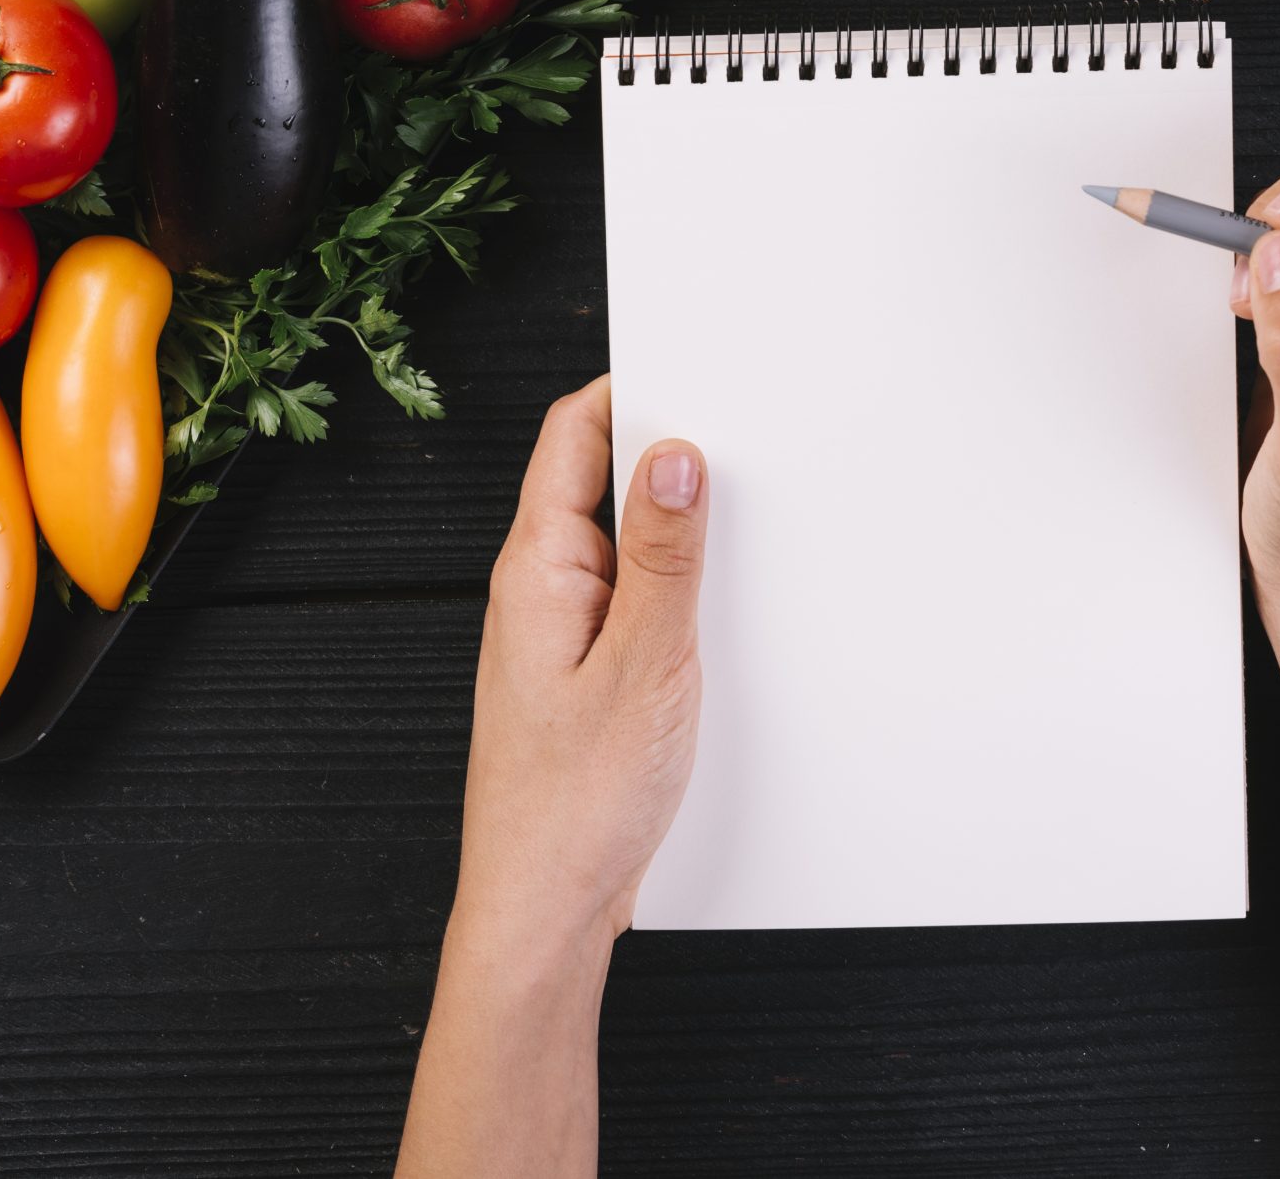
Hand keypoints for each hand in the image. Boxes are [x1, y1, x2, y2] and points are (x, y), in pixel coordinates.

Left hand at [453, 376, 707, 954]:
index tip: (699, 367)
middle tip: (743, 439)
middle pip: (599, 479)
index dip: (632, 388)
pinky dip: (674, 587)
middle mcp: (538, 588)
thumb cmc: (576, 805)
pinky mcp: (583, 674)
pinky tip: (718, 609)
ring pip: (622, 544)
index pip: (573, 433)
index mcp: (536, 567)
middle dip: (666, 452)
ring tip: (743, 524)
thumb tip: (675, 455)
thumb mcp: (643, 666)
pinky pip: (630, 600)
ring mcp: (558, 632)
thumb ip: (663, 557)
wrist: (545, 911)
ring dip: (677, 528)